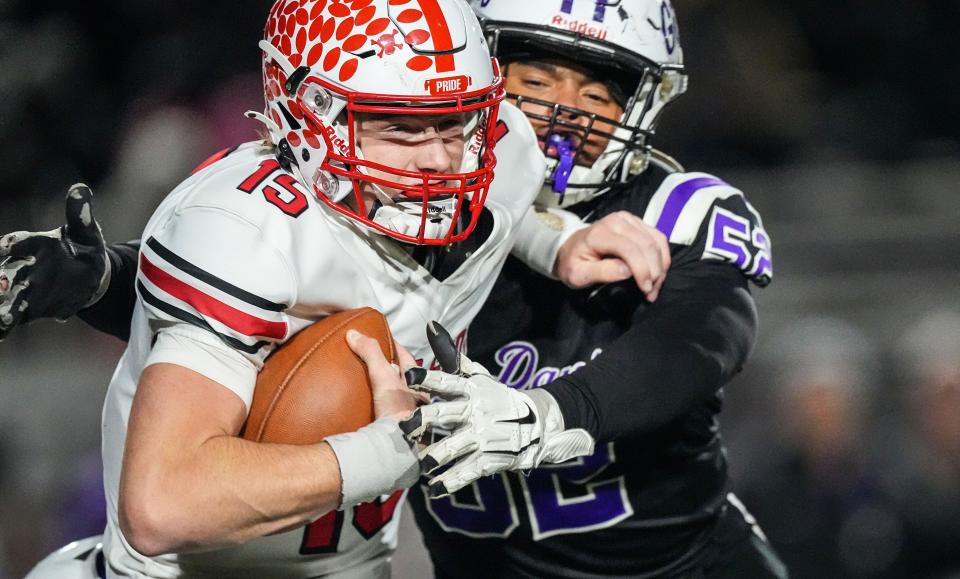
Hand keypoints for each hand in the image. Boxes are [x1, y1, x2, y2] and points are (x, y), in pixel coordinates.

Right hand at [0, 184, 108, 339]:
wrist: (89, 276)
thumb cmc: (85, 248)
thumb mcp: (87, 232)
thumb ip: (80, 214)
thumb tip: (81, 189)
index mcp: (34, 244)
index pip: (18, 242)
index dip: (11, 245)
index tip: (6, 246)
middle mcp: (22, 266)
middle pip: (4, 273)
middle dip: (0, 281)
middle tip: (1, 287)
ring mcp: (22, 288)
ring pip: (4, 298)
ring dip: (1, 308)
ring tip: (3, 320)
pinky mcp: (28, 308)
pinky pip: (12, 317)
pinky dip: (4, 327)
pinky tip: (2, 334)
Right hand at [345, 329, 420, 420]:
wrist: (395, 446)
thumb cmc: (397, 411)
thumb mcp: (383, 376)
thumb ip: (370, 353)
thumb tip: (354, 334)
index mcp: (418, 384)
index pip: (407, 358)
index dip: (396, 346)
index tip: (385, 338)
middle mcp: (416, 399)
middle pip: (403, 377)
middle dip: (392, 369)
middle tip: (377, 361)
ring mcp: (407, 415)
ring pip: (397, 395)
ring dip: (386, 389)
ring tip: (371, 383)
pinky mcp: (396, 429)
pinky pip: (386, 413)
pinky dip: (378, 408)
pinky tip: (368, 408)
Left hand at [400, 322, 594, 497]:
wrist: (535, 423)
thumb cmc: (496, 396)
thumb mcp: (477, 375)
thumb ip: (451, 356)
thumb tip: (430, 326)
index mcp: (471, 389)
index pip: (446, 381)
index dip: (427, 378)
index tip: (407, 374)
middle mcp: (476, 412)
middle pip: (446, 415)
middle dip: (424, 420)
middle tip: (404, 425)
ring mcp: (482, 437)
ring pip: (454, 446)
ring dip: (436, 455)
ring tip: (420, 462)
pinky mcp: (488, 459)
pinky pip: (467, 471)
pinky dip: (450, 481)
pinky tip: (434, 488)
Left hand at [554, 211, 669, 300]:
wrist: (570, 247)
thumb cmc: (573, 262)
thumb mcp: (578, 274)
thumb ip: (602, 272)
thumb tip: (627, 272)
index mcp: (601, 233)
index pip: (630, 250)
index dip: (642, 271)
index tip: (645, 290)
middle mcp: (617, 221)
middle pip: (647, 245)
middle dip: (654, 272)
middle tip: (651, 293)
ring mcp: (629, 219)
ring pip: (656, 241)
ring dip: (661, 266)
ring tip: (655, 285)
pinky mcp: (637, 222)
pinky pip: (658, 237)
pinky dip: (662, 256)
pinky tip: (658, 272)